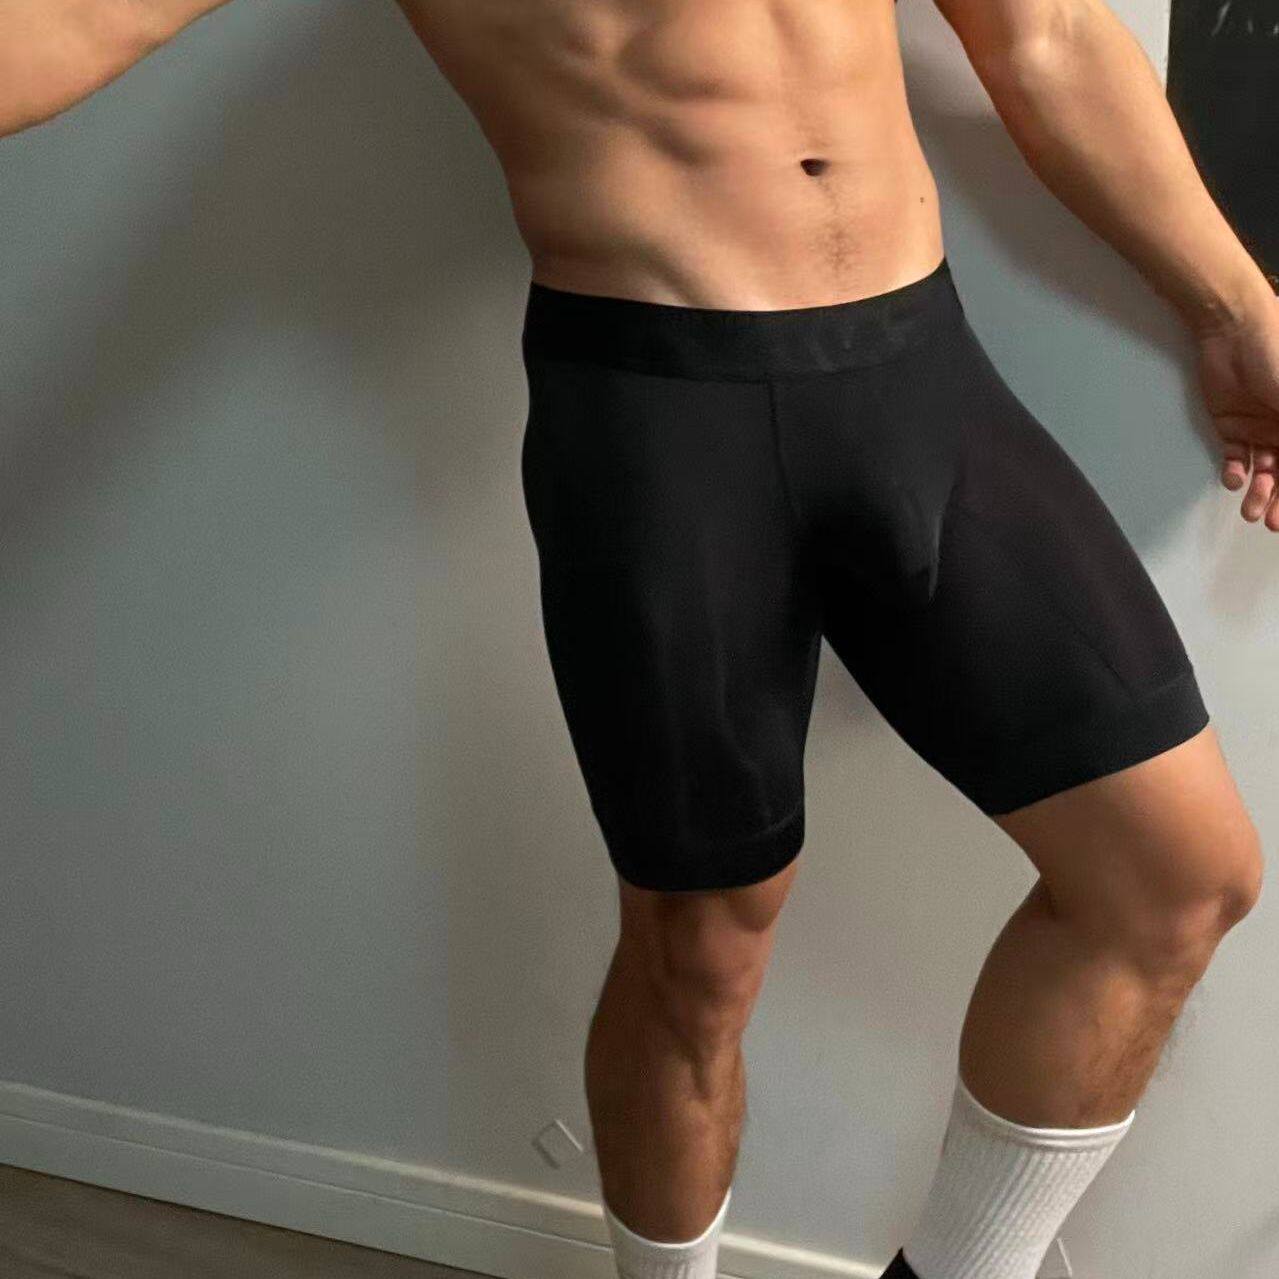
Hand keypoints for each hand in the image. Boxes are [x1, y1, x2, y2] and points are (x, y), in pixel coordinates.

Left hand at [1194, 287, 1278, 530]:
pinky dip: (1235, 472)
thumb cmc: (1277, 354)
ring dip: (1259, 492)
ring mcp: (1262, 428)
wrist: (1234, 330)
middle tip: (1272, 523)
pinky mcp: (1232, 426)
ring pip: (1264, 470)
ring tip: (1250, 511)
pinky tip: (1234, 480)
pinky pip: (1236, 457)